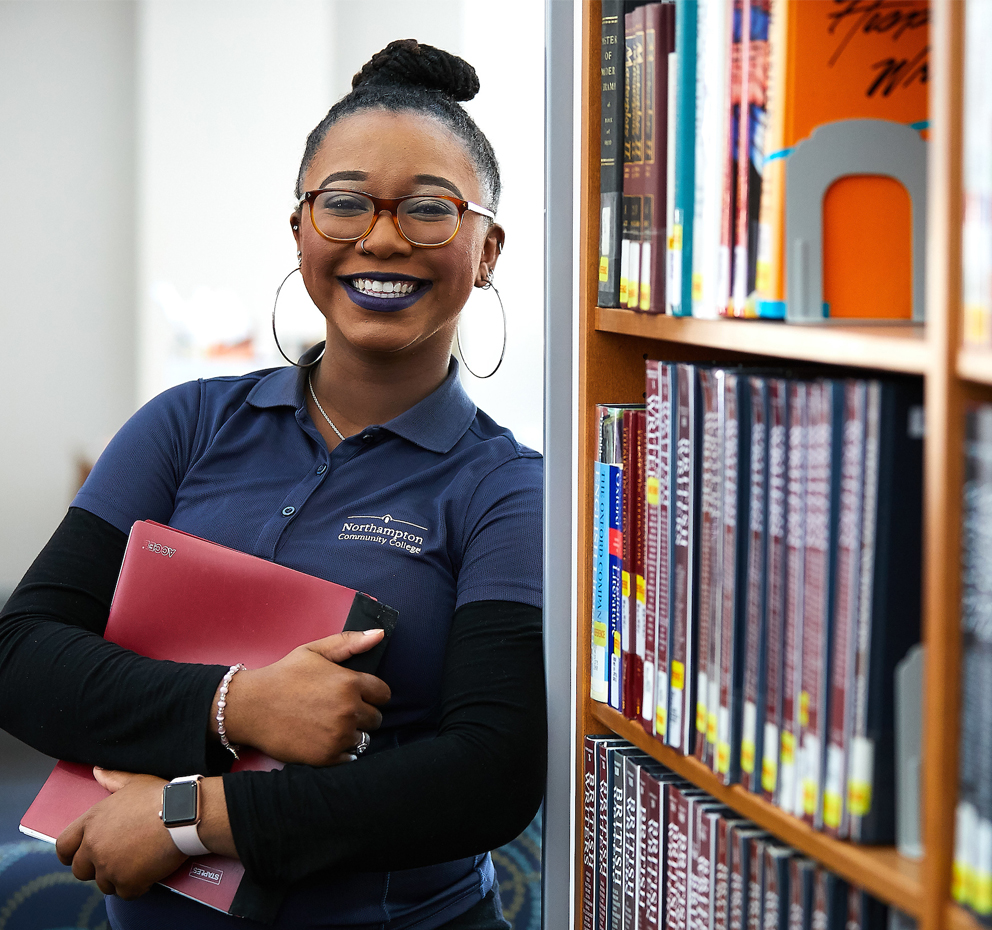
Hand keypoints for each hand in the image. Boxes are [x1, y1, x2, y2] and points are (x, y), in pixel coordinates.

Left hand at [56, 768, 184, 898]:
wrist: (184, 815)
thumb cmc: (160, 797)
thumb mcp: (135, 782)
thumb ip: (112, 779)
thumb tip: (98, 771)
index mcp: (92, 822)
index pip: (63, 846)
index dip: (70, 854)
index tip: (79, 856)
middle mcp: (94, 846)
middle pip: (81, 870)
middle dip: (96, 868)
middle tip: (118, 859)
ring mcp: (109, 866)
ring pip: (104, 883)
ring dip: (118, 877)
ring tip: (138, 864)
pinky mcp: (127, 882)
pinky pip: (126, 893)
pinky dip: (137, 886)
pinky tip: (149, 873)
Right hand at [218, 629, 390, 766]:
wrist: (250, 707)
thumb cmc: (283, 675)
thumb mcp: (314, 651)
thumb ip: (349, 642)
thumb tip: (379, 634)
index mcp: (349, 683)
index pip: (383, 694)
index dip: (371, 694)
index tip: (356, 695)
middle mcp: (348, 710)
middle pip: (376, 718)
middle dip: (362, 714)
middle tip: (338, 710)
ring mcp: (338, 735)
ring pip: (364, 738)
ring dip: (352, 733)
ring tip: (329, 725)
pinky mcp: (327, 756)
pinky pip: (350, 757)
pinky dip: (340, 751)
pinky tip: (323, 739)